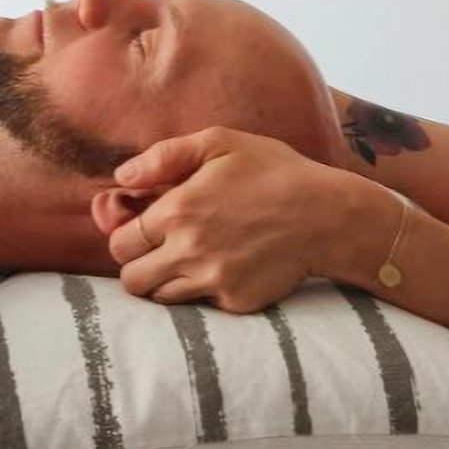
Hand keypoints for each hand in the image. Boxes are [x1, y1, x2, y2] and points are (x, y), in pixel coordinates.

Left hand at [99, 126, 374, 313]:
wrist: (328, 215)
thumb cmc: (273, 171)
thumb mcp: (219, 143)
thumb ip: (163, 156)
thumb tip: (121, 177)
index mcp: (177, 210)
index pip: (120, 242)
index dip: (127, 235)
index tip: (145, 228)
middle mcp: (189, 251)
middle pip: (131, 280)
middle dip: (139, 265)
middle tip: (161, 249)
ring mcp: (213, 281)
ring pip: (160, 299)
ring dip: (166, 281)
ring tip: (191, 258)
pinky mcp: (236, 302)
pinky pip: (200, 306)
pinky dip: (204, 291)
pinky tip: (225, 266)